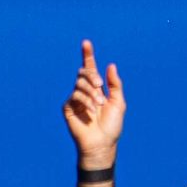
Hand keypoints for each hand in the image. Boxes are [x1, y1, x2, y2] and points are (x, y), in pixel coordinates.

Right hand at [63, 38, 125, 163]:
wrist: (102, 144)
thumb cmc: (112, 126)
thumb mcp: (119, 103)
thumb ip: (115, 84)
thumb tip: (110, 65)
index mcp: (97, 88)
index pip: (90, 68)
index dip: (87, 55)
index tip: (86, 42)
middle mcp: (85, 91)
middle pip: (83, 72)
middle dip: (92, 75)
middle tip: (100, 85)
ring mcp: (75, 98)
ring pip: (79, 83)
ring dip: (91, 92)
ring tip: (99, 104)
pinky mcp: (68, 107)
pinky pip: (75, 95)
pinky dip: (85, 101)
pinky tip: (90, 111)